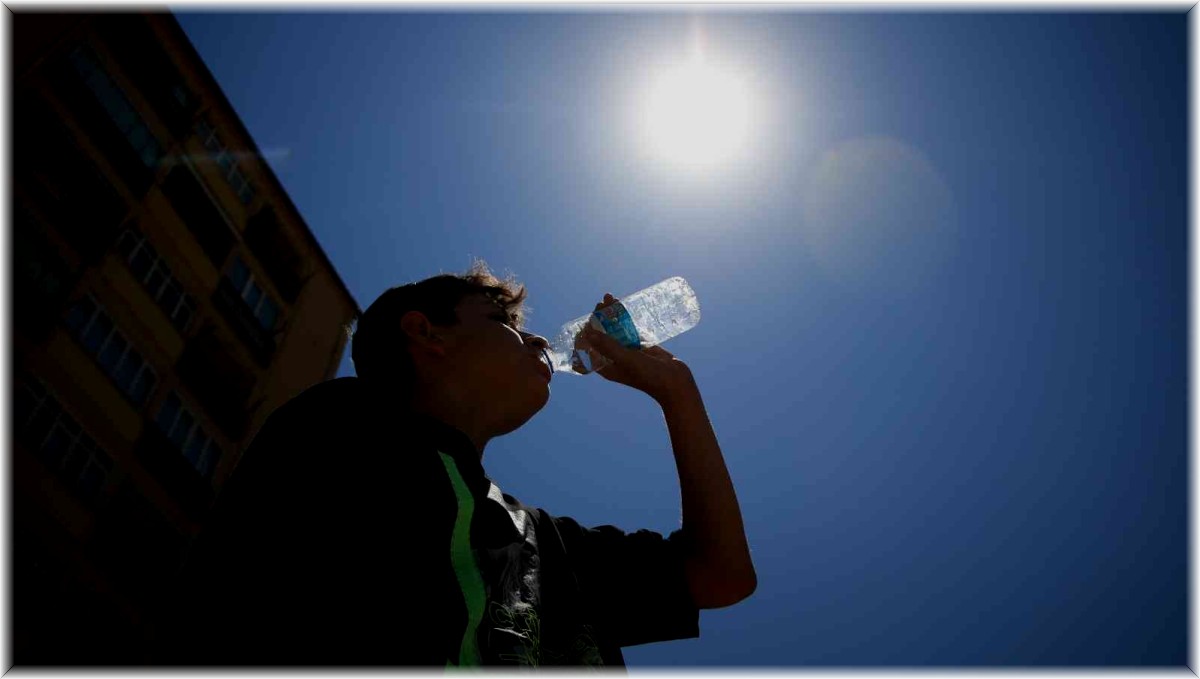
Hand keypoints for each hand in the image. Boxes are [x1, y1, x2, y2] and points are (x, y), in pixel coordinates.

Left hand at [578, 294, 695, 403]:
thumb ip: (608, 347)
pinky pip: (628, 329)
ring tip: (610, 298)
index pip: (588, 348)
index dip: (585, 333)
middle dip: (599, 319)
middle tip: (601, 303)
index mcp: (605, 366)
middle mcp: (613, 358)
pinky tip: (622, 306)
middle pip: (600, 335)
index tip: (588, 319)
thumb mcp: (626, 360)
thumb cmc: (649, 376)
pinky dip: (624, 318)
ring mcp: (626, 351)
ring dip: (611, 315)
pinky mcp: (639, 345)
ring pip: (614, 329)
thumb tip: (588, 334)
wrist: (675, 381)